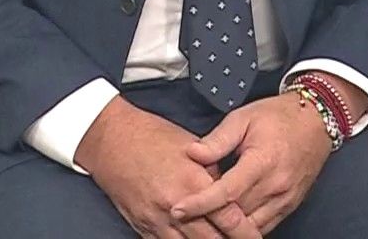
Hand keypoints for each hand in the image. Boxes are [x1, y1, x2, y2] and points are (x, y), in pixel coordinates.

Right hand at [74, 96, 253, 237]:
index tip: (255, 235)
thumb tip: (231, 189)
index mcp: (193, 182)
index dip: (245, 230)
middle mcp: (176, 206)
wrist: (112, 141)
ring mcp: (157, 219)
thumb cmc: (152, 137)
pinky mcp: (142, 226)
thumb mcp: (193, 147)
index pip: (228, 216)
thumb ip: (214, 172)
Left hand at [169, 93, 334, 233]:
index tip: (178, 210)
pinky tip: (228, 225)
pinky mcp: (290, 205)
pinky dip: (245, 230)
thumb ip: (218, 139)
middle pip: (236, 214)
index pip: (226, 192)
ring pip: (250, 227)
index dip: (200, 204)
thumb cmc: (279, 116)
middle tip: (183, 216)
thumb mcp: (244, 117)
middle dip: (208, 218)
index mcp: (263, 161)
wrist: (318, 120)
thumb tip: (192, 153)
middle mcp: (276, 185)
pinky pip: (264, 227)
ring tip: (204, 223)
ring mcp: (285, 198)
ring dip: (227, 228)